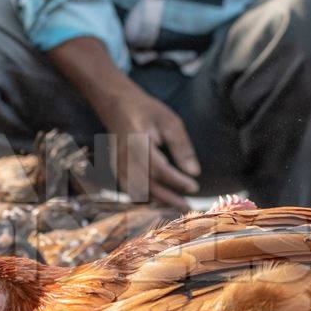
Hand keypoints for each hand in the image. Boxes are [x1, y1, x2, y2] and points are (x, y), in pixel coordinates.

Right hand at [47, 37, 199, 208]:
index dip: (176, 181)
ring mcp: (118, 164)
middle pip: (147, 184)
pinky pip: (129, 189)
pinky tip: (159, 202)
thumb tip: (194, 172)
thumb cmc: (146, 111)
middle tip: (188, 206)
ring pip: (137, 190)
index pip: (158, 168)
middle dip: (169, 198)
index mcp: (138, 141)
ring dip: (157, 201)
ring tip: (176, 206)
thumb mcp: (169, 121)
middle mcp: (125, 156)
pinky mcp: (116, 169)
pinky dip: (143, 198)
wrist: (116, 104)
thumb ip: (181, 146)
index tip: (194, 187)